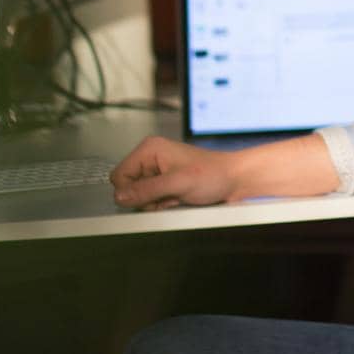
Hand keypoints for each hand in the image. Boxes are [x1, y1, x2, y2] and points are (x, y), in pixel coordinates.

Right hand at [110, 136, 239, 209]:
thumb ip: (147, 190)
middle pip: (128, 187)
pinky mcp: (164, 182)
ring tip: (176, 196)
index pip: (119, 176)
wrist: (234, 180)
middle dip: (145, 198)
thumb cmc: (213, 174)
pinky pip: (152, 199)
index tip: (151, 196)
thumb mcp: (177, 183)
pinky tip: (177, 199)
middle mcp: (150, 158)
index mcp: (149, 149)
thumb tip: (120, 196)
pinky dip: (163, 204)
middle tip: (167, 196)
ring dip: (156, 202)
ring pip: (140, 196)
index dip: (131, 191)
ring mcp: (157, 171)